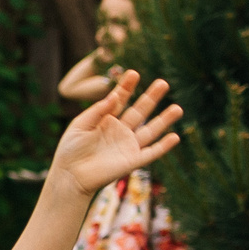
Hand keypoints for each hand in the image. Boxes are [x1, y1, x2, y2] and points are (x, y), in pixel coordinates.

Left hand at [51, 68, 181, 196]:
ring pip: (151, 130)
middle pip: (140, 111)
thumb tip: (114, 96)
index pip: (120, 99)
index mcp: (107, 120)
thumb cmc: (71, 150)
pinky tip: (175, 137)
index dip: (127, 86)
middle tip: (163, 83)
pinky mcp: (132, 161)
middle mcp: (120, 131)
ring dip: (164, 120)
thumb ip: (97, 111)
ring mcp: (128, 146)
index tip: (133, 73)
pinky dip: (163, 146)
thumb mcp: (80, 125)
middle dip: (151, 97)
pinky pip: (151, 153)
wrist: (70, 176)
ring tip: (178, 108)